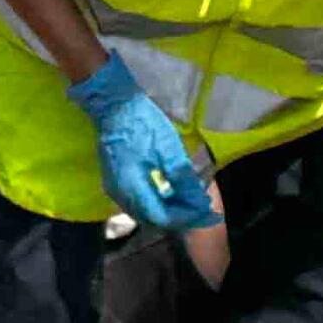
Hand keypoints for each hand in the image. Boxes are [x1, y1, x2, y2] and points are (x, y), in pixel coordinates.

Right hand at [69, 57, 218, 231]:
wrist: (113, 104)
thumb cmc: (142, 123)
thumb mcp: (167, 149)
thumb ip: (182, 179)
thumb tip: (199, 203)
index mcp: (132, 188)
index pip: (162, 216)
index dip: (186, 217)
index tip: (208, 213)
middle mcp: (120, 195)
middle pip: (153, 218)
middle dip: (180, 217)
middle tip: (203, 210)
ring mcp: (115, 189)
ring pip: (145, 212)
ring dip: (169, 210)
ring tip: (191, 202)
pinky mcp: (116, 181)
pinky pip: (139, 202)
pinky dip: (157, 202)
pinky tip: (172, 194)